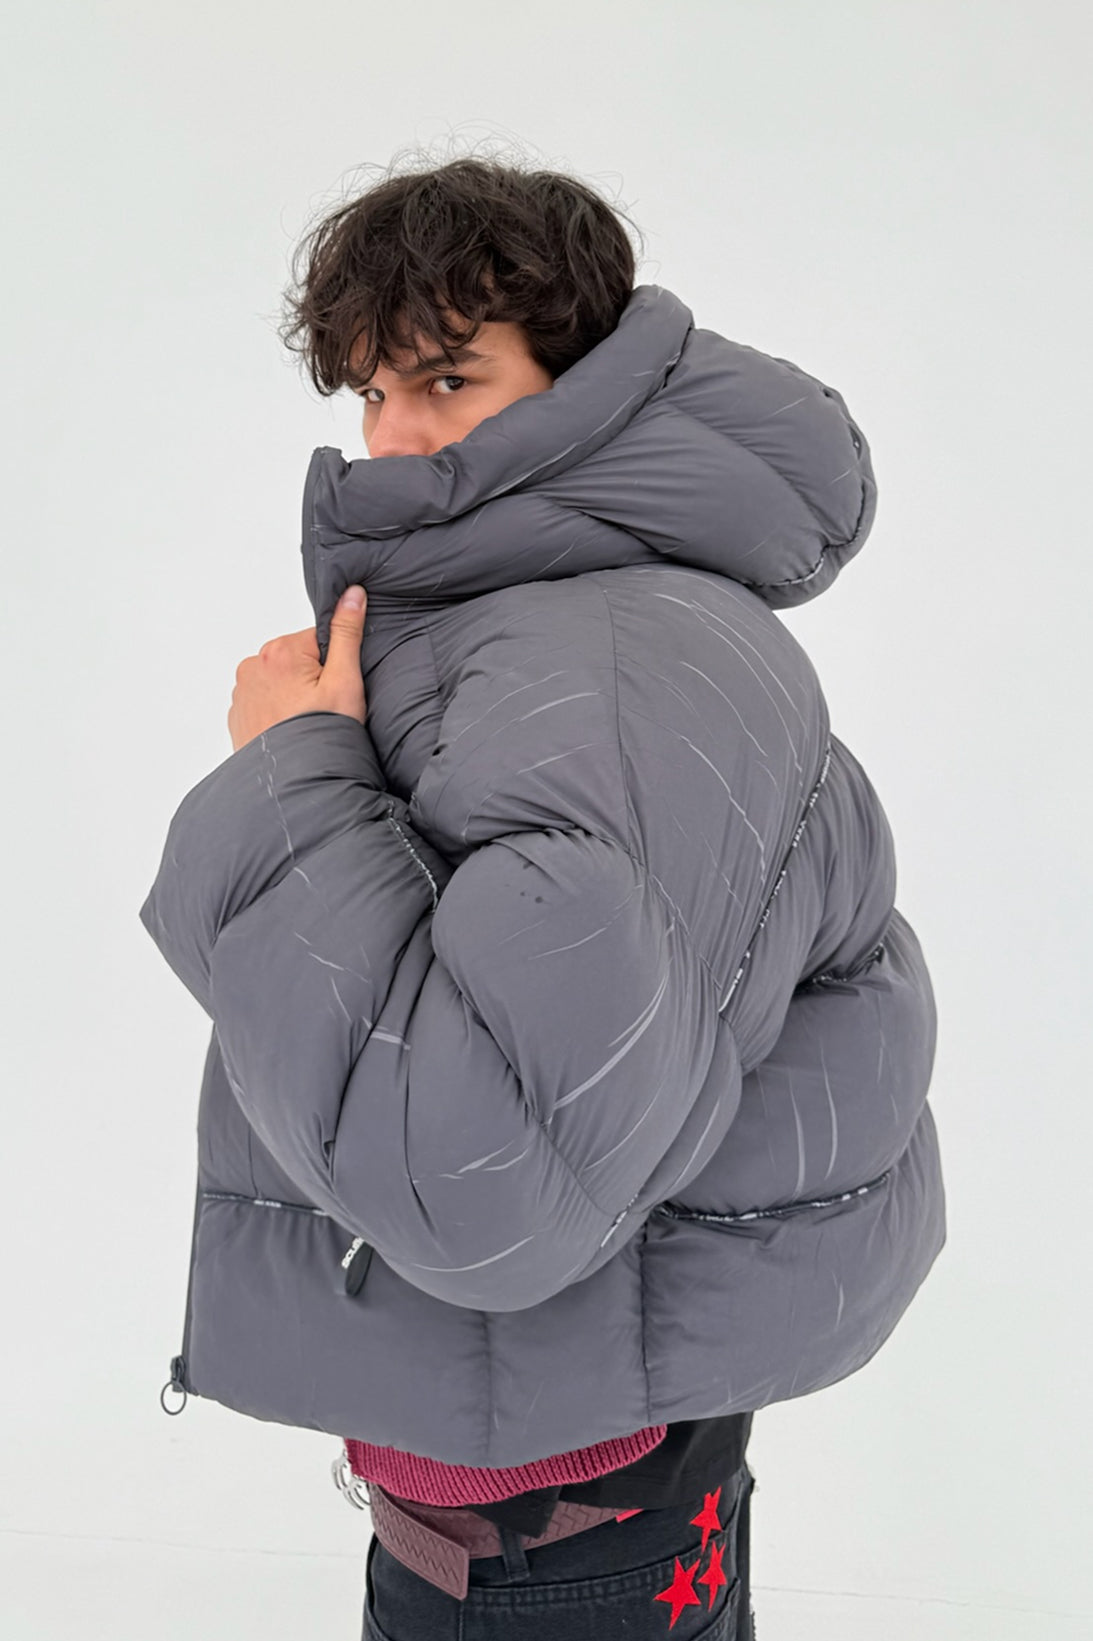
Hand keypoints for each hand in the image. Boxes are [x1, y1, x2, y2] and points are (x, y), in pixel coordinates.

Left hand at [228, 585, 367, 751]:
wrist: (295, 784)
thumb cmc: (321, 736)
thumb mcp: (345, 681)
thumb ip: (347, 633)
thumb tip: (352, 593)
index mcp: (279, 651)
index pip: (317, 640)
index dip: (335, 665)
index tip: (336, 691)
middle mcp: (252, 666)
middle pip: (297, 659)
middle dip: (313, 680)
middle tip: (324, 711)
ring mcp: (241, 692)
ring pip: (280, 681)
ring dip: (294, 696)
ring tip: (307, 725)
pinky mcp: (237, 715)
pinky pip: (264, 702)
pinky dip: (278, 713)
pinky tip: (291, 732)